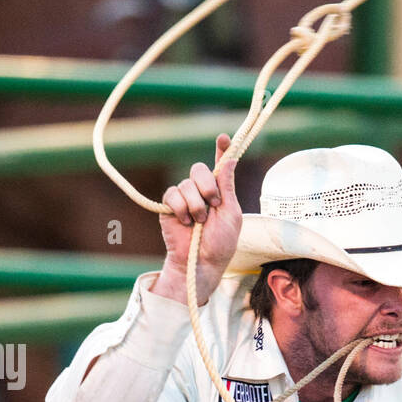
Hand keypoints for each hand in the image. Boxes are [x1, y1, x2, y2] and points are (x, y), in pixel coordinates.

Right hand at [152, 134, 241, 304]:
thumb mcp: (231, 215)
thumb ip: (228, 187)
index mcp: (220, 192)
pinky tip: (185, 222)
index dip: (221, 150)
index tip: (223, 138)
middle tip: (213, 205)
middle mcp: (201, 191)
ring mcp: (184, 197)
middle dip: (207, 186)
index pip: (220, 166)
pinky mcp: (169, 205)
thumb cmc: (219, 244)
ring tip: (199, 222)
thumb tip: (231, 159)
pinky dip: (181, 208)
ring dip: (196, 205)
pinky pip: (172, 194)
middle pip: (199, 169)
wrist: (200, 262)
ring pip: (186, 184)